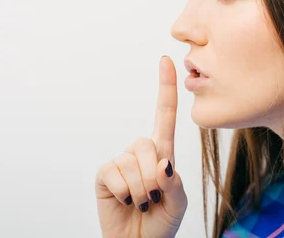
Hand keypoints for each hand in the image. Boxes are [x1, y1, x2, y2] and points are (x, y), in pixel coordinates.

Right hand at [95, 56, 187, 237]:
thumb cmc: (162, 221)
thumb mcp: (178, 203)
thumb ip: (174, 182)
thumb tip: (162, 163)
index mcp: (163, 154)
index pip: (165, 115)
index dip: (166, 88)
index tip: (167, 60)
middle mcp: (141, 153)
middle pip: (147, 143)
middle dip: (152, 176)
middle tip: (153, 198)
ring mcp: (122, 163)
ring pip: (131, 162)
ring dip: (139, 190)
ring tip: (141, 202)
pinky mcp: (105, 175)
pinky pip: (113, 173)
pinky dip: (123, 192)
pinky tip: (125, 201)